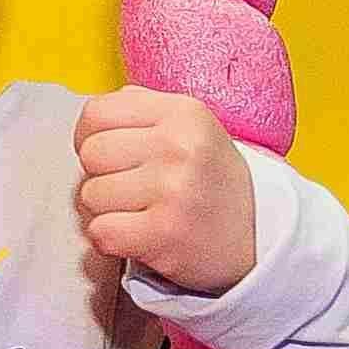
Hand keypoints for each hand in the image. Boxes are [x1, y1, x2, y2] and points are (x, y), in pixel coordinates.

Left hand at [75, 86, 257, 293]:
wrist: (258, 238)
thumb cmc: (210, 181)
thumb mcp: (190, 128)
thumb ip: (142, 109)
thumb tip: (93, 114)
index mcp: (183, 112)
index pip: (95, 113)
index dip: (90, 137)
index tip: (112, 155)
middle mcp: (179, 146)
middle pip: (90, 154)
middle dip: (101, 175)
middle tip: (133, 189)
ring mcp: (174, 189)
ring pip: (90, 195)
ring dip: (106, 211)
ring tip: (142, 213)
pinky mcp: (165, 232)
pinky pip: (100, 231)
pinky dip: (111, 239)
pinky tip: (140, 236)